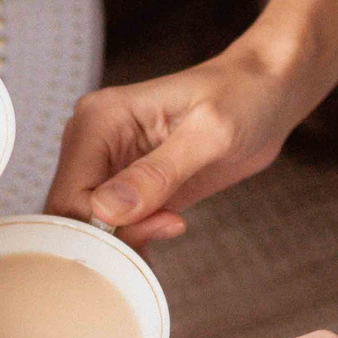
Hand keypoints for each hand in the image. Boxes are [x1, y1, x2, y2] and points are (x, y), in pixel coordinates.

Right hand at [45, 49, 308, 245]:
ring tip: (173, 224)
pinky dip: (136, 242)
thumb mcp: (209, 133)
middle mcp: (95, 143)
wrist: (268, 95)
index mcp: (99, 119)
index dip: (97, 228)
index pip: (69, 194)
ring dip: (126, 242)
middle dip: (112, 238)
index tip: (145, 231)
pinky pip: (116, 228)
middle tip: (165, 228)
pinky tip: (169, 228)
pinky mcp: (132, 186)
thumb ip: (159, 173)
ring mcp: (111, 166)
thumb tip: (108, 211)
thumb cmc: (243, 96)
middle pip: (73, 215)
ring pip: (92, 227)